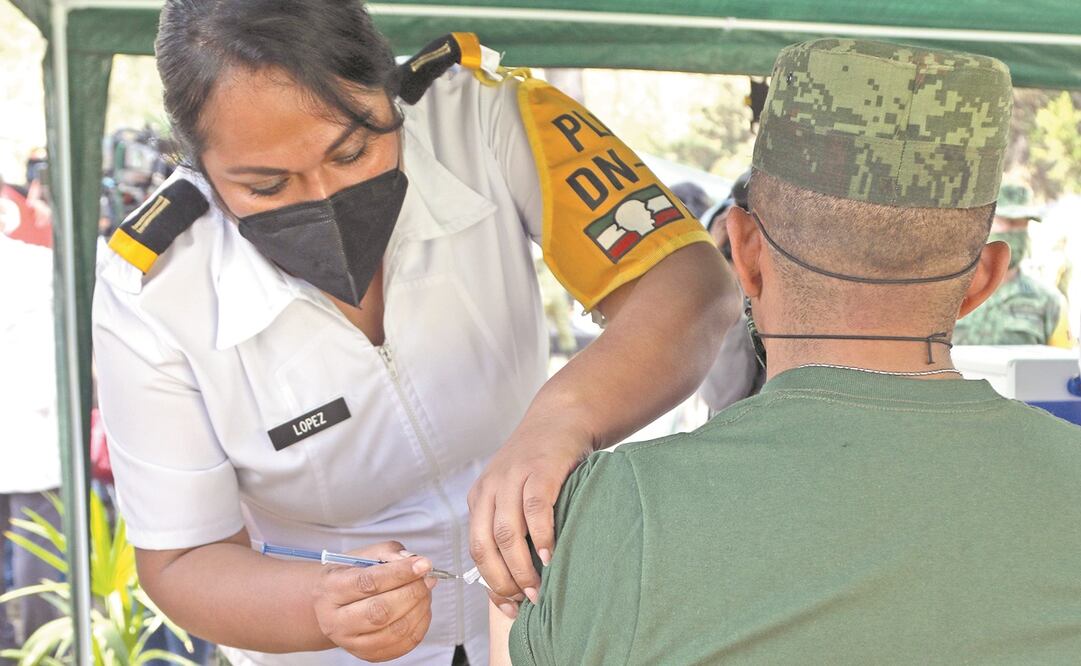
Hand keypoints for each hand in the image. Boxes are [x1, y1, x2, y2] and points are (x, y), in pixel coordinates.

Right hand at [312, 541, 434, 661]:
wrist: (331, 605)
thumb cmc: (350, 576)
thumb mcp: (363, 555)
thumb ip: (388, 552)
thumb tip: (413, 561)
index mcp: (331, 589)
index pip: (367, 583)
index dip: (399, 573)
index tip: (423, 564)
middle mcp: (335, 620)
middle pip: (380, 612)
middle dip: (412, 593)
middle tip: (428, 579)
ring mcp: (350, 642)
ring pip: (393, 631)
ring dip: (419, 609)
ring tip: (425, 592)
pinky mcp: (367, 655)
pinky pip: (401, 645)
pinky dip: (420, 626)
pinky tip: (421, 609)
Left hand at [468, 419, 591, 613]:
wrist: (561, 417)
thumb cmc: (543, 465)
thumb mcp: (517, 494)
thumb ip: (513, 527)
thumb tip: (519, 583)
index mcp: (480, 498)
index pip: (475, 549)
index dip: (489, 583)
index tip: (508, 608)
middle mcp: (490, 488)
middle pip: (485, 545)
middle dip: (503, 581)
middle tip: (524, 604)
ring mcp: (513, 477)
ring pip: (506, 532)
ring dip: (520, 567)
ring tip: (537, 591)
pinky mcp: (540, 469)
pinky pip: (535, 509)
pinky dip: (541, 537)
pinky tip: (550, 557)